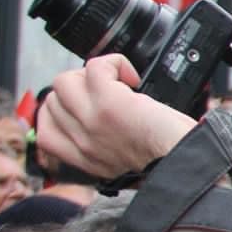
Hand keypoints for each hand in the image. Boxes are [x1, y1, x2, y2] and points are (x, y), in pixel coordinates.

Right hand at [39, 55, 195, 176]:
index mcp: (86, 158)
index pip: (46, 134)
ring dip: (89, 75)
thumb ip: (107, 150)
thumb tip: (107, 129)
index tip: (82, 107)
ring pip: (64, 81)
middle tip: (106, 91)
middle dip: (77, 89)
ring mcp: (91, 120)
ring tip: (116, 83)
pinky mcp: (109, 102)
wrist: (185, 167)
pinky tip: (131, 76)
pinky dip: (114, 63)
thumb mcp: (127, 167)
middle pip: (52, 101)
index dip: (58, 114)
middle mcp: (82, 141)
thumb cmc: (170, 164)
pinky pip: (95, 66)